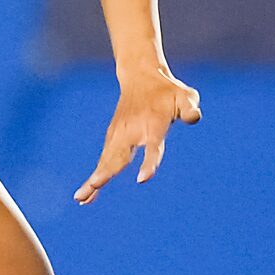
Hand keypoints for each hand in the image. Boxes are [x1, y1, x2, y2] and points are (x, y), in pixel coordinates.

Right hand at [74, 63, 201, 204]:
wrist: (141, 76)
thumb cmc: (168, 90)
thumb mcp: (185, 95)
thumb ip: (189, 108)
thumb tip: (194, 117)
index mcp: (153, 123)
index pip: (152, 146)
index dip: (149, 163)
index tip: (142, 179)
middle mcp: (132, 130)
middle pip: (118, 156)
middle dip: (106, 172)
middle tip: (94, 186)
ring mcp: (119, 134)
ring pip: (106, 161)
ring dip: (94, 179)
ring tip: (81, 199)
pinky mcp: (112, 137)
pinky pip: (103, 161)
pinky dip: (95, 177)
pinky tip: (86, 196)